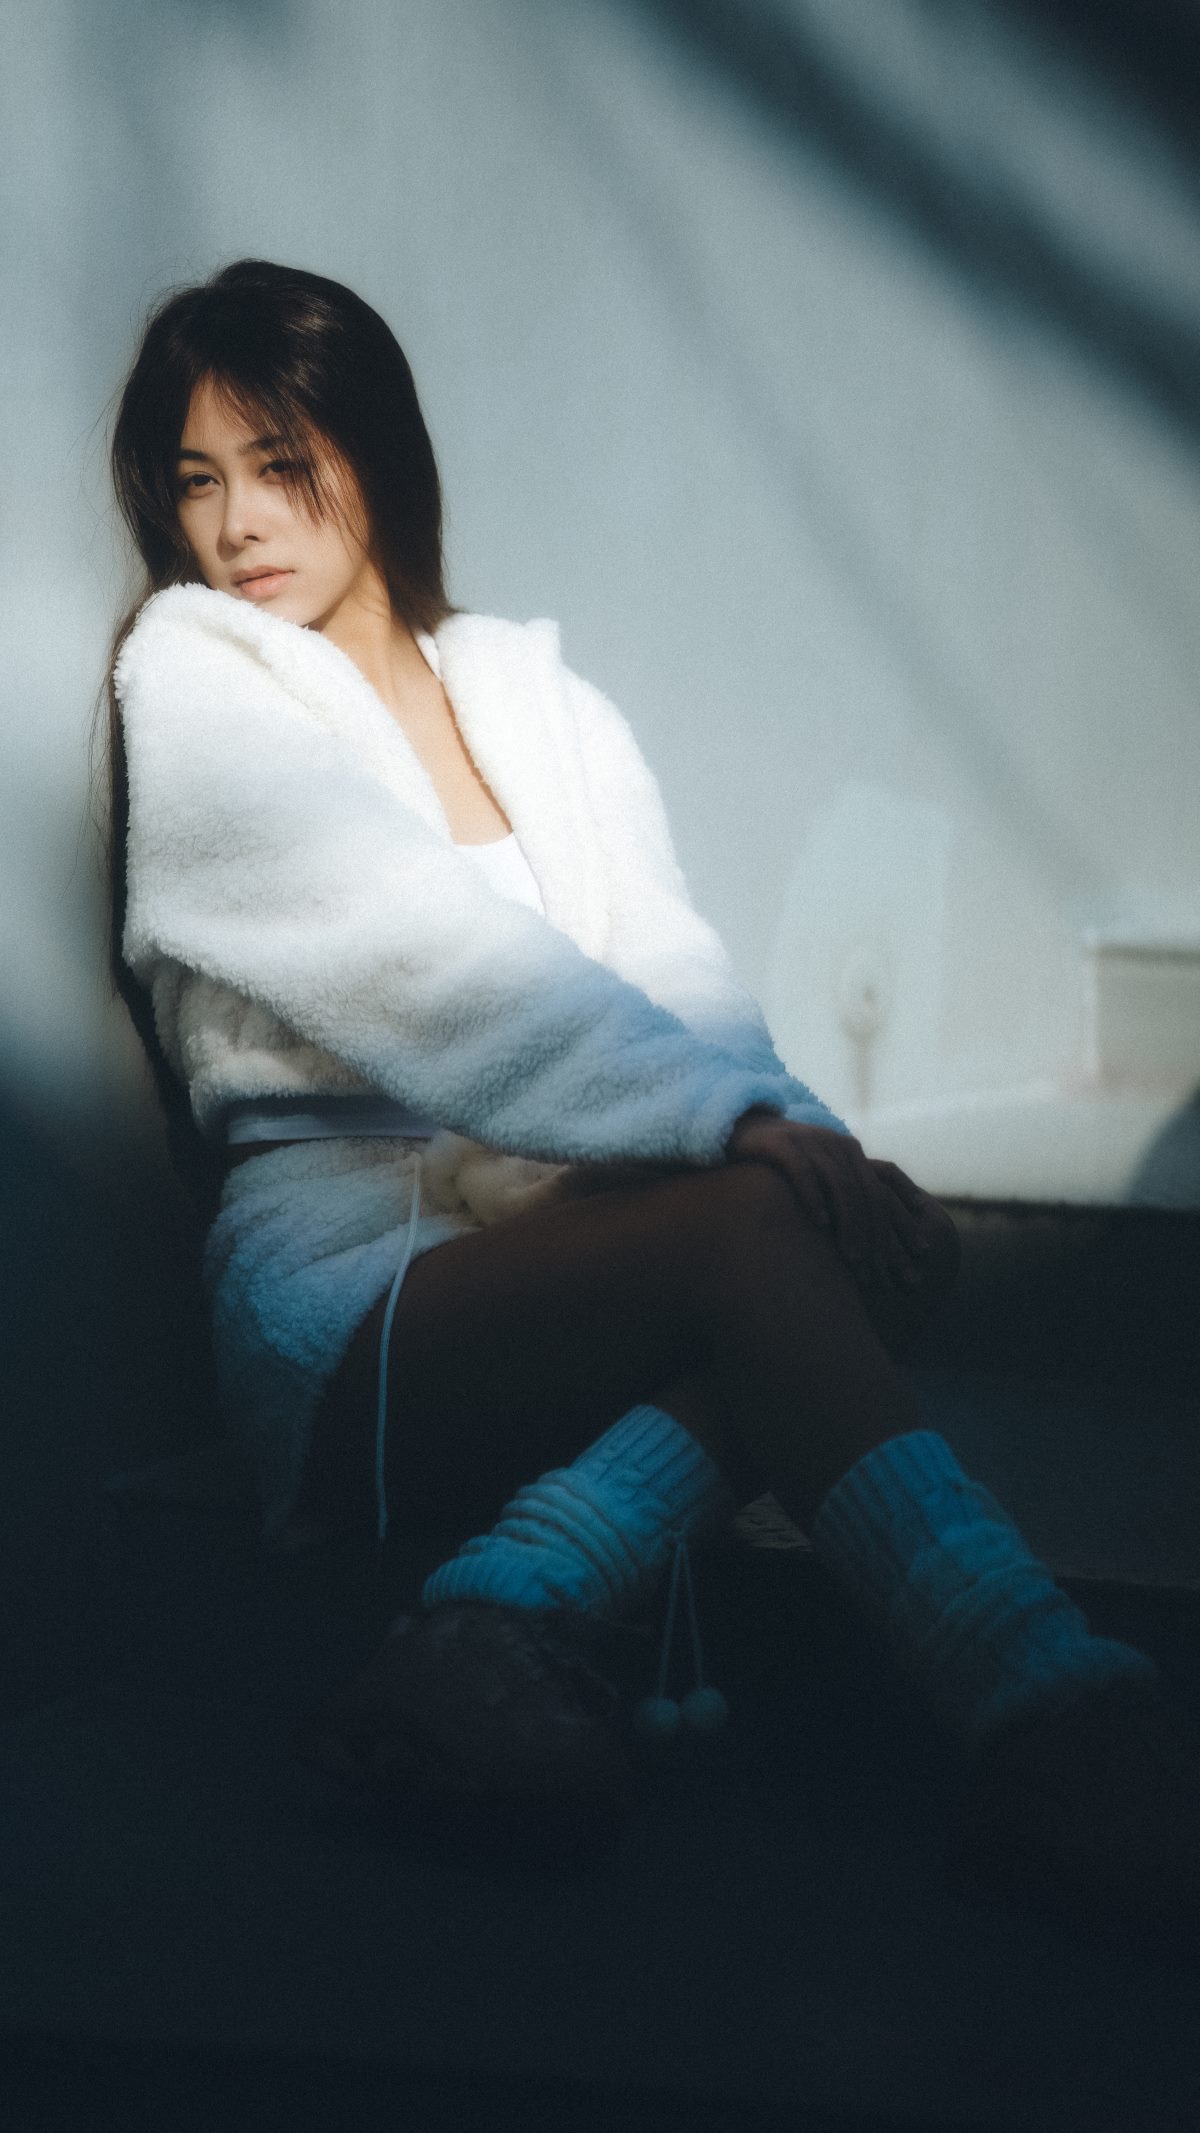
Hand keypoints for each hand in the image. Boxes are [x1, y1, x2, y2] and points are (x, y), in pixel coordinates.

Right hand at [724, 1110, 935, 1289]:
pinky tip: (820, 1224)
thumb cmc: (785, 1160)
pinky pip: (803, 1173)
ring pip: (841, 1187)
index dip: (903, 1221)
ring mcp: (812, 1142)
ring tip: (854, 1257)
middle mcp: (838, 1145)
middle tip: (885, 1270)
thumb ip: (844, 1193)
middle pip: (868, 1194)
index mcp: (852, 1153)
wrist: (744, 1127)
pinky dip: (815, 1198)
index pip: (885, 1190)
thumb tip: (873, 1234)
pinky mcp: (783, 1144)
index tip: (920, 1252)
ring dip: (850, 1225)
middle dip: (879, 1235)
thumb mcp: (821, 1172)